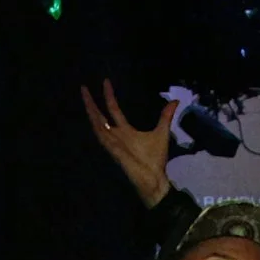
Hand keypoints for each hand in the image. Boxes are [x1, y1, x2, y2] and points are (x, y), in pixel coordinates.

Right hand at [82, 80, 175, 206]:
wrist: (154, 178)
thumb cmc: (156, 159)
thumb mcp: (162, 132)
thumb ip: (165, 117)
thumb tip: (175, 101)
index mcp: (125, 131)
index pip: (113, 110)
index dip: (109, 96)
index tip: (106, 81)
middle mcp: (116, 135)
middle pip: (99, 116)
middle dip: (91, 102)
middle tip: (84, 87)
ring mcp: (113, 143)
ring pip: (97, 124)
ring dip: (90, 111)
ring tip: (84, 96)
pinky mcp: (114, 150)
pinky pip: (103, 137)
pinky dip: (98, 127)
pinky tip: (93, 117)